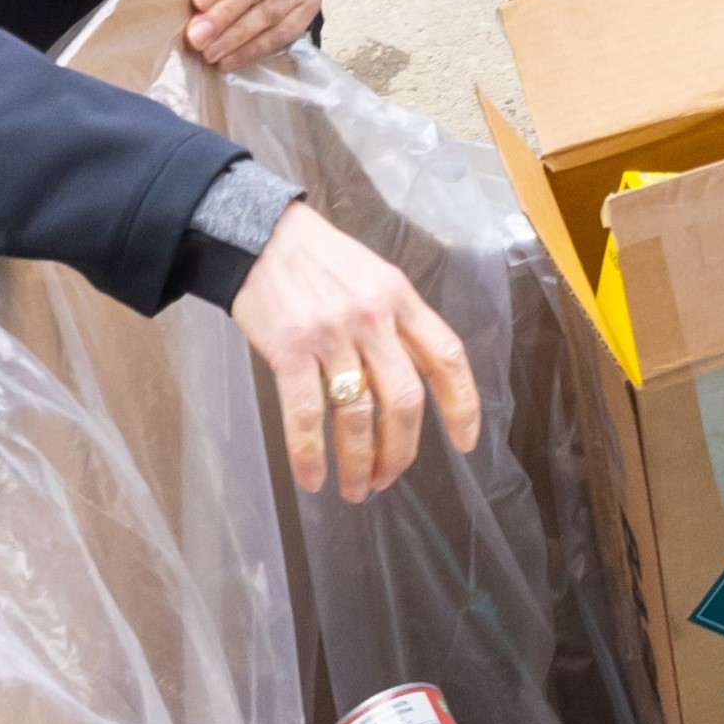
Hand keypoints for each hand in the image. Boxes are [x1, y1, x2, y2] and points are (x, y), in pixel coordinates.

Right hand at [231, 203, 483, 503]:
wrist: (259, 235)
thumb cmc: (319, 260)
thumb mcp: (374, 276)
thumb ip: (397, 321)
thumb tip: (413, 381)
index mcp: (400, 299)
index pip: (446, 357)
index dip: (462, 404)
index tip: (465, 442)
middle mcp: (373, 318)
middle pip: (404, 399)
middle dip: (400, 450)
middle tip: (388, 477)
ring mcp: (331, 334)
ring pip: (357, 414)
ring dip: (359, 462)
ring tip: (356, 489)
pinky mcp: (290, 349)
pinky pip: (306, 414)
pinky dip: (310, 454)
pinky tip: (312, 479)